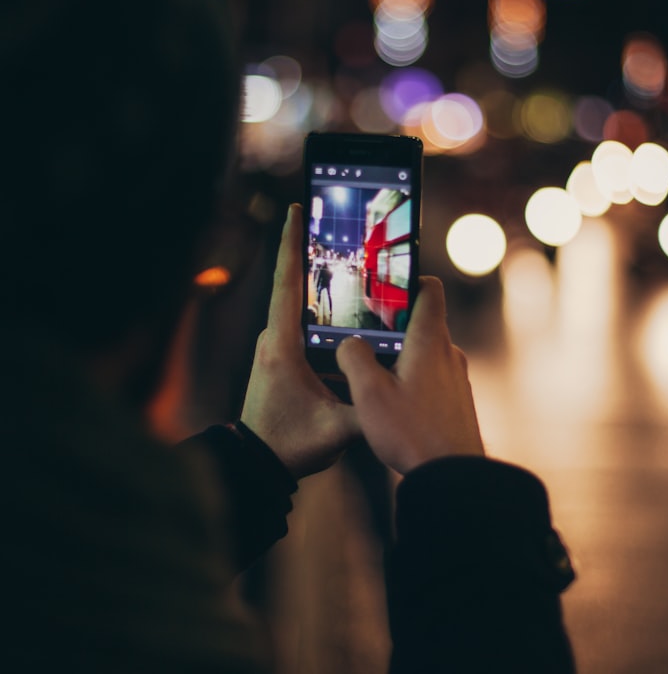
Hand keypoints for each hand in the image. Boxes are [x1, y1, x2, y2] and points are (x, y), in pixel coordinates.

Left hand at [240, 204, 358, 478]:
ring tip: (340, 252)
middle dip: (310, 250)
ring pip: (298, 303)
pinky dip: (319, 307)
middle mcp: (273, 339)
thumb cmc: (289, 445)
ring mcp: (274, 347)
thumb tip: (404, 386)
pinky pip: (301, 322)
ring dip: (316, 278)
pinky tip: (342, 301)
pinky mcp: (280, 357)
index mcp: (282, 346)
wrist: (256, 464)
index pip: (288, 284)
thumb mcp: (338, 430)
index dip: (292, 245)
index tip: (295, 209)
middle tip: (330, 219)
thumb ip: (371, 408)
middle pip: (293, 283)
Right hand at [336, 276, 483, 474]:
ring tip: (373, 375)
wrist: (453, 475)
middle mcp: (449, 353)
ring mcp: (457, 377)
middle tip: (364, 335)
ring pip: (426, 352)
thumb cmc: (413, 432)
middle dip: (393, 325)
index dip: (410, 280)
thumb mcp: (369, 394)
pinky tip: (394, 401)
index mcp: (430, 340)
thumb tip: (350, 342)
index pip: (430, 289)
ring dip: (401, 356)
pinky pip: (433, 376)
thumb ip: (354, 358)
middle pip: (423, 322)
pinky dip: (413, 379)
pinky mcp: (457, 399)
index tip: (385, 286)